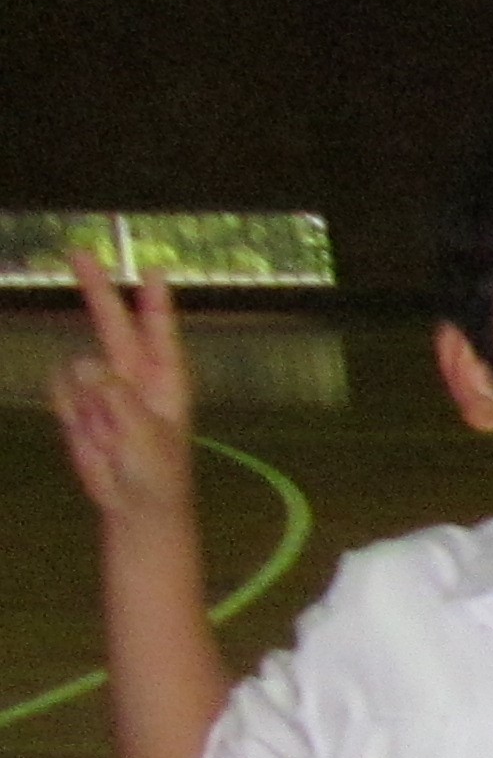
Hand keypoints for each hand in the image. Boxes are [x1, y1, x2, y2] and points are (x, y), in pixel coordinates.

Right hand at [48, 255, 196, 526]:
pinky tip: (90, 436)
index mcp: (166, 380)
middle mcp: (135, 376)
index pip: (160, 332)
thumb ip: (117, 398)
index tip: (154, 271)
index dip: (156, 302)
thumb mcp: (145, 434)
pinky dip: (71, 413)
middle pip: (113, 324)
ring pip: (79, 369)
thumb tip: (87, 364)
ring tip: (108, 436)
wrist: (132, 504)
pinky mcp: (78, 404)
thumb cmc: (156, 472)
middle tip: (79, 253)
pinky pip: (62, 390)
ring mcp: (102, 388)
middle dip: (97, 290)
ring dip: (87, 404)